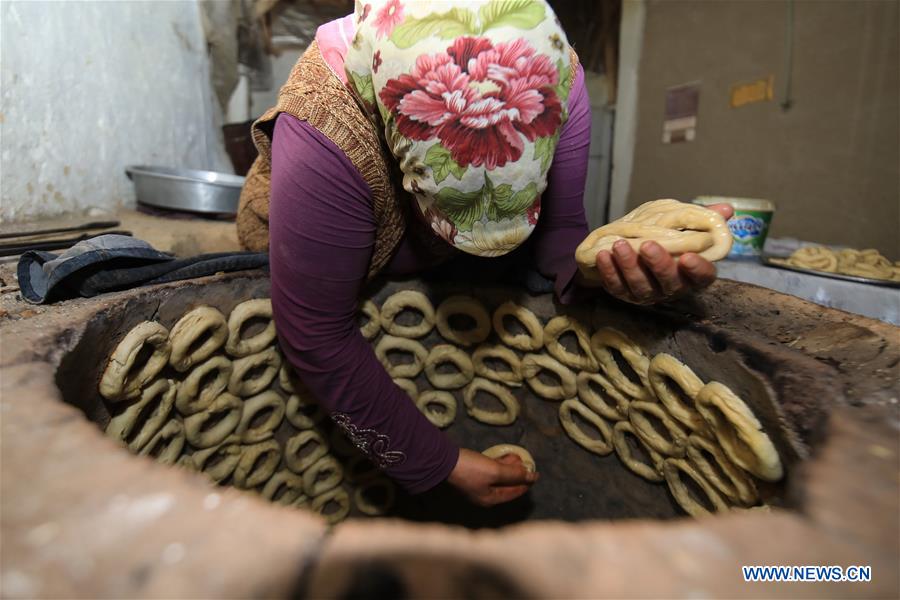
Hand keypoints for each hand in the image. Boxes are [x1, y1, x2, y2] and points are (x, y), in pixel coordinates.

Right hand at [447, 448, 537, 506]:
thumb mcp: (495, 471)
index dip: (526, 482)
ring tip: (516, 456)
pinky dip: (498, 465)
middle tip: (526, 462)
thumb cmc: (471, 469)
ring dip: (508, 467)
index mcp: (491, 499)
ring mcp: (477, 486)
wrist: (443, 460)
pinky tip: (502, 457)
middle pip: (507, 485)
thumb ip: (514, 475)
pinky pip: (490, 472)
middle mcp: (484, 496)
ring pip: (498, 477)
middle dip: (517, 473)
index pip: (514, 493)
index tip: (536, 473)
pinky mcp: (471, 475)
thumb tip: (532, 477)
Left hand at [593, 203, 733, 304]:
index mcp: (693, 274)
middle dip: (658, 264)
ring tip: (619, 245)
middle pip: (669, 283)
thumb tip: (726, 210)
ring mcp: (647, 294)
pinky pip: (616, 286)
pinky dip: (609, 272)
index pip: (703, 277)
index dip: (697, 270)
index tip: (689, 257)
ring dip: (629, 266)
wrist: (636, 250)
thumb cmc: (668, 240)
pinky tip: (603, 255)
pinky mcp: (624, 293)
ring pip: (640, 286)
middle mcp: (672, 288)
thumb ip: (705, 221)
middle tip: (648, 246)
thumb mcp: (686, 228)